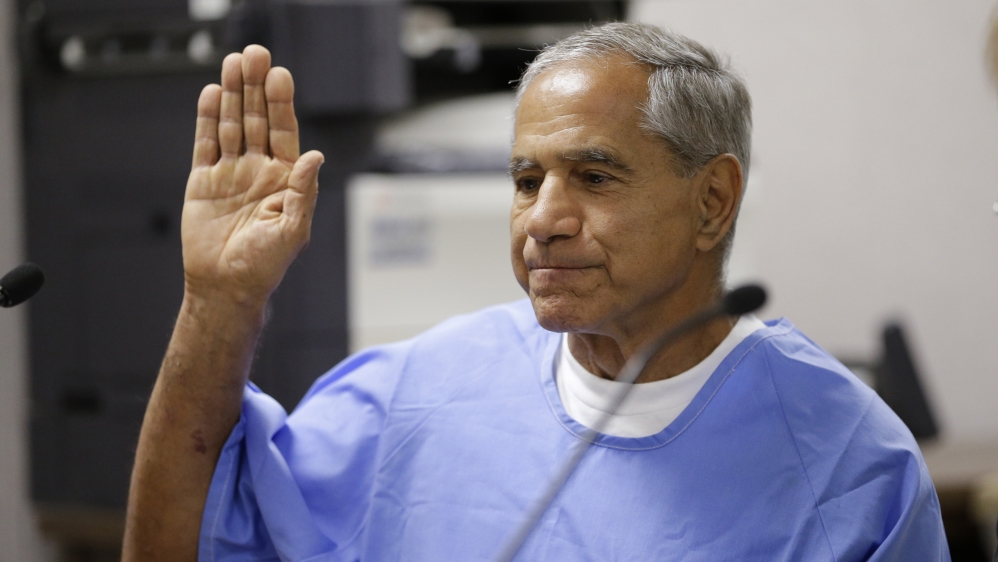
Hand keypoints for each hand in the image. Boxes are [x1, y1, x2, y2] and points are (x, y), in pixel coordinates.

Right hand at [182, 45, 323, 305]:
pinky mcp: (204, 181)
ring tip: (233, 63)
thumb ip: (304, 192)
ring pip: (231, 125)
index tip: (279, 75)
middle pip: (256, 119)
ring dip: (231, 95)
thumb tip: (317, 156)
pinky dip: (207, 120)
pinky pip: (206, 144)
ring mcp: (231, 173)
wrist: (225, 287)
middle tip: (254, 55)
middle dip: (255, 88)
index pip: (284, 132)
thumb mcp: (293, 230)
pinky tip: (211, 94)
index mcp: (285, 179)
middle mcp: (259, 170)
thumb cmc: (265, 265)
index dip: (281, 104)